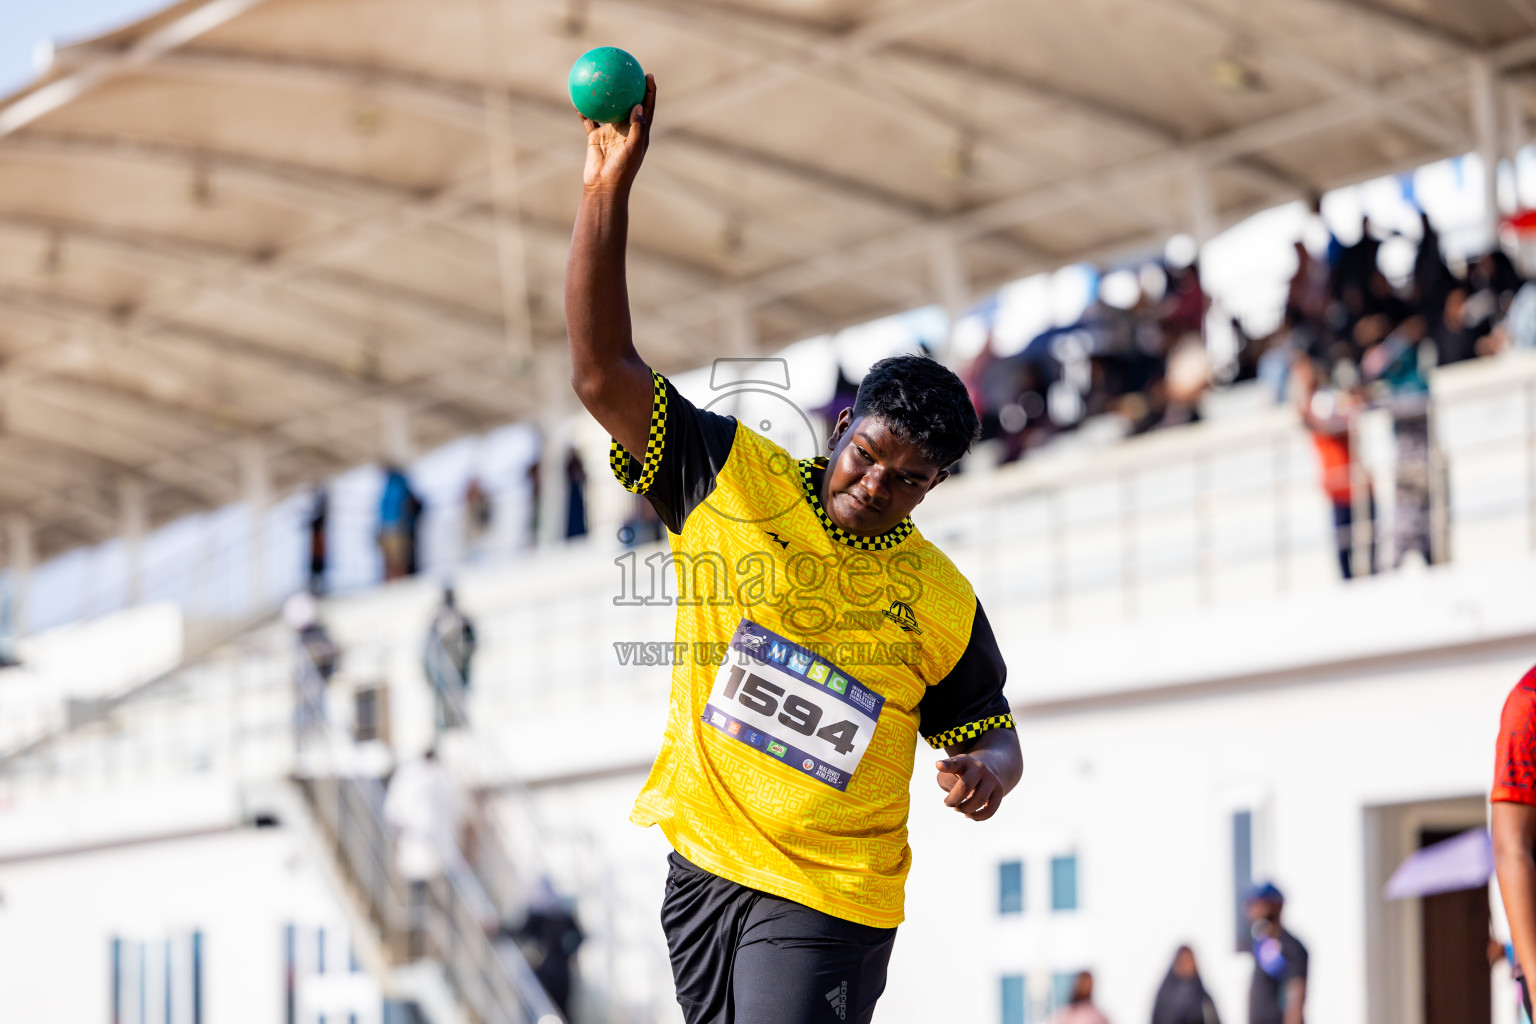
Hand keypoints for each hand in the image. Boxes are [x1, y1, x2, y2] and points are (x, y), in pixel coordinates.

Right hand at [580, 74, 655, 192]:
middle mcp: (625, 129)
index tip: (648, 75)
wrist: (604, 186)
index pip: (647, 107)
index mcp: (639, 132)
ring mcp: (610, 132)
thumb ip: (638, 128)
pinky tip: (577, 97)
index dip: (649, 91)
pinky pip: (589, 119)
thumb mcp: (633, 149)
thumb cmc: (623, 170)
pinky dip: (584, 109)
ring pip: (607, 108)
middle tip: (624, 69)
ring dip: (604, 95)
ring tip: (599, 77)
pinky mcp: (595, 136)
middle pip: (627, 103)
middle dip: (627, 87)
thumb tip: (639, 105)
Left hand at [935, 755, 1004, 820]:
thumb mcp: (948, 774)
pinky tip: (968, 814)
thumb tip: (959, 798)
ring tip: (957, 808)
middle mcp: (979, 767)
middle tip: (947, 803)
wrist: (982, 772)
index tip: (938, 765)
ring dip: (965, 809)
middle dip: (954, 799)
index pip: (955, 762)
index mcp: (963, 761)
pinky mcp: (999, 791)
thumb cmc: (958, 775)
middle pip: (966, 786)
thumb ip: (948, 782)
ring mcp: (992, 779)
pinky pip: (990, 810)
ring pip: (979, 800)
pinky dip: (977, 817)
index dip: (946, 765)